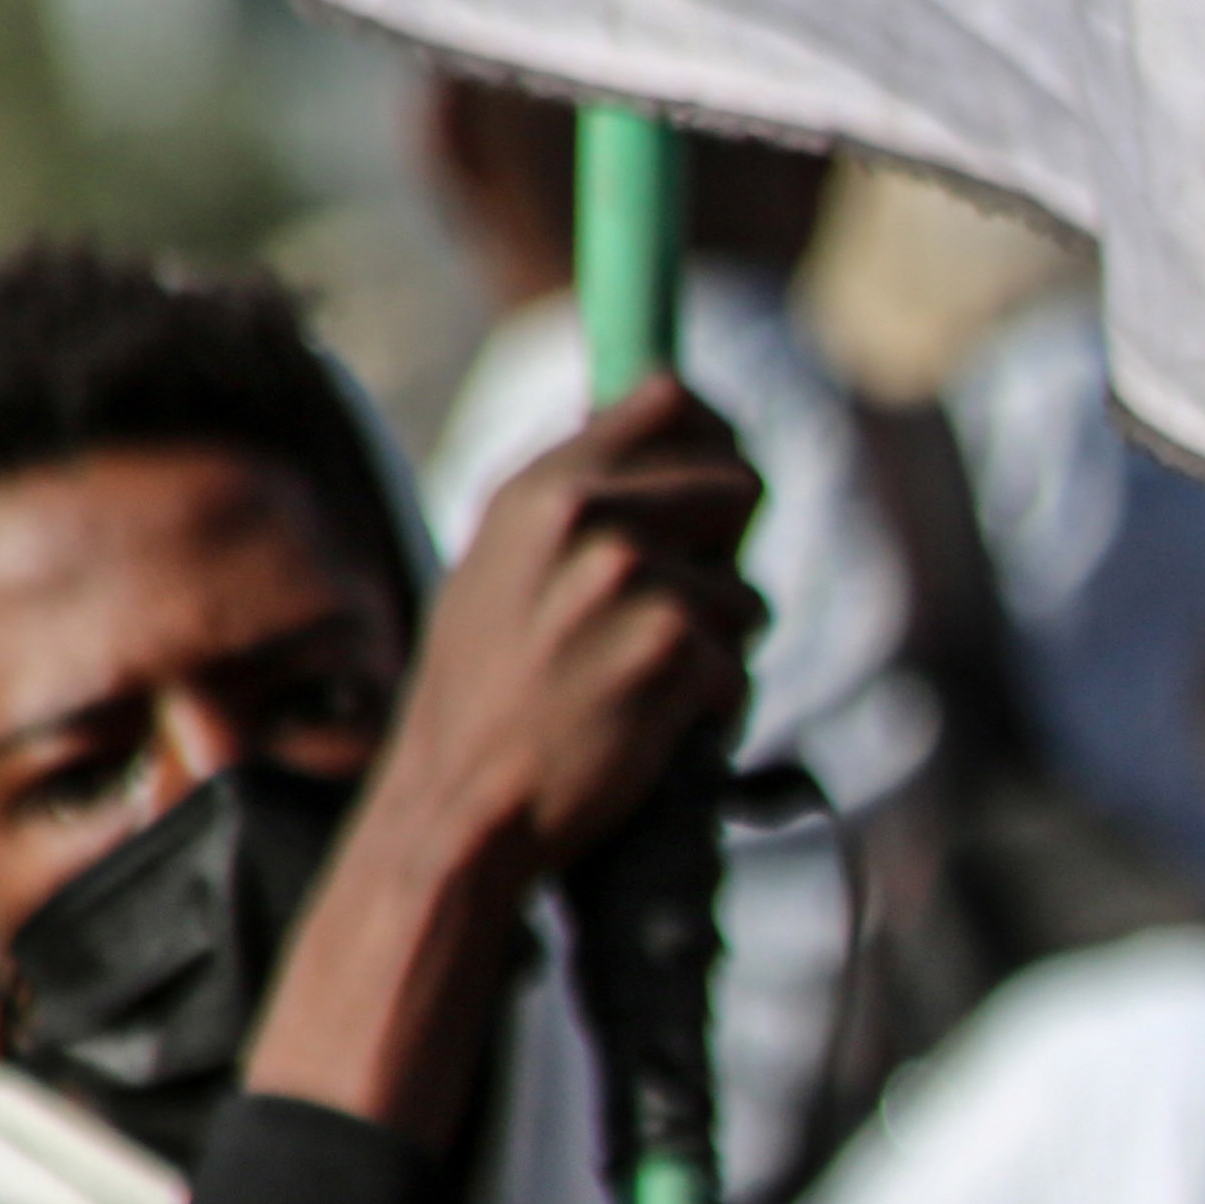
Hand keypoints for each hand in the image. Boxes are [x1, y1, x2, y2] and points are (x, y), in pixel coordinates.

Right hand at [357, 377, 763, 887]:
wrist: (460, 803)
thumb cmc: (483, 694)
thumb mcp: (499, 565)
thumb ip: (574, 502)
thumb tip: (663, 435)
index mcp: (542, 486)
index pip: (669, 400)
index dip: (713, 440)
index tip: (719, 476)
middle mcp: (590, 518)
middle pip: (740, 487)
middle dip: (726, 553)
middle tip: (683, 610)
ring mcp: (635, 583)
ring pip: (744, 597)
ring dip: (713, 647)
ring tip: (635, 683)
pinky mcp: (676, 654)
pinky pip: (739, 672)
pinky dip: (710, 709)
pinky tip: (647, 728)